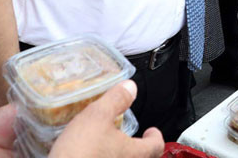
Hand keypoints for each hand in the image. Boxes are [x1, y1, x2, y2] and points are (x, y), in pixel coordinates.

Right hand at [49, 81, 164, 157]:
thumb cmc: (81, 152)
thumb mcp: (97, 117)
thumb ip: (116, 100)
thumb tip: (130, 87)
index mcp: (134, 153)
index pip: (156, 146)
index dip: (155, 137)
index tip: (151, 131)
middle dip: (139, 148)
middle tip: (131, 139)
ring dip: (121, 156)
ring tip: (109, 147)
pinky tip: (90, 157)